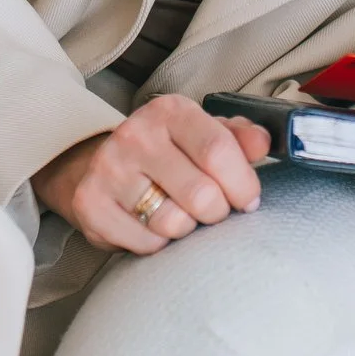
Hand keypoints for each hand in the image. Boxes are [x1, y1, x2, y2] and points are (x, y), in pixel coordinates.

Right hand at [32, 93, 275, 254]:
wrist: (104, 164)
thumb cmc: (169, 151)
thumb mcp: (205, 133)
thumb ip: (239, 138)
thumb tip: (263, 144)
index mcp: (170, 111)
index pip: (218, 151)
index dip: (243, 184)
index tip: (248, 199)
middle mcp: (135, 134)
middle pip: (201, 195)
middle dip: (218, 212)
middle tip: (213, 209)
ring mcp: (109, 169)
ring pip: (173, 224)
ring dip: (186, 228)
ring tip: (179, 213)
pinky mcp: (91, 204)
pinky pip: (146, 244)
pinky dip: (157, 243)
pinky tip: (151, 224)